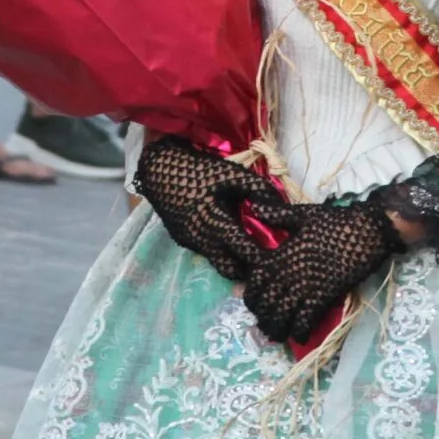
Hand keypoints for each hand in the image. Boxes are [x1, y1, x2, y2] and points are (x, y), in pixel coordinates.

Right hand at [133, 136, 286, 282]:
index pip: (244, 253)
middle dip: (247, 268)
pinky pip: (206, 252)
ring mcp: (190, 242)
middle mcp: (202, 240)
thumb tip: (280, 205)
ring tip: (248, 249)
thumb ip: (257, 189)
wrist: (157, 168)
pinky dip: (219, 249)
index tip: (278, 258)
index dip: (262, 258)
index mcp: (216, 225)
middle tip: (264, 258)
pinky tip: (226, 236)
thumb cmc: (197, 170)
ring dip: (233, 259)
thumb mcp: (230, 174)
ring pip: (217, 262)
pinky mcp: (183, 239)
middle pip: (230, 270)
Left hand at [239, 197, 404, 345]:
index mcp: (281, 255)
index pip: (255, 280)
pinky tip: (299, 336)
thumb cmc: (335, 222)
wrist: (367, 231)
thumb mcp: (302, 215)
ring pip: (281, 315)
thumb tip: (253, 205)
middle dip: (261, 316)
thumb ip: (276, 214)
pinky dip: (300, 331)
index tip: (250, 300)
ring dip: (276, 328)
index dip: (249, 294)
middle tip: (264, 322)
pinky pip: (306, 320)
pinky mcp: (324, 296)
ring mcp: (306, 286)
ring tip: (277, 334)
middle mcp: (289, 273)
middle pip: (265, 302)